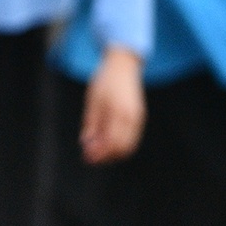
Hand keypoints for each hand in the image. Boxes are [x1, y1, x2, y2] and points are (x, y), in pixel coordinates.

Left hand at [80, 46, 144, 164]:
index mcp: (119, 112)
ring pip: (129, 146)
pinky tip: (105, 144)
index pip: (112, 142)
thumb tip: (86, 144)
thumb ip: (91, 124)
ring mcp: (138, 118)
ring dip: (113, 153)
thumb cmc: (104, 81)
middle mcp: (132, 117)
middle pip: (122, 148)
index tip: (86, 158)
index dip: (99, 154)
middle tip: (90, 158)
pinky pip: (132, 139)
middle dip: (106, 157)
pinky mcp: (139, 118)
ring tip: (96, 152)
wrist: (123, 67)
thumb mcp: (92, 101)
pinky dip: (119, 145)